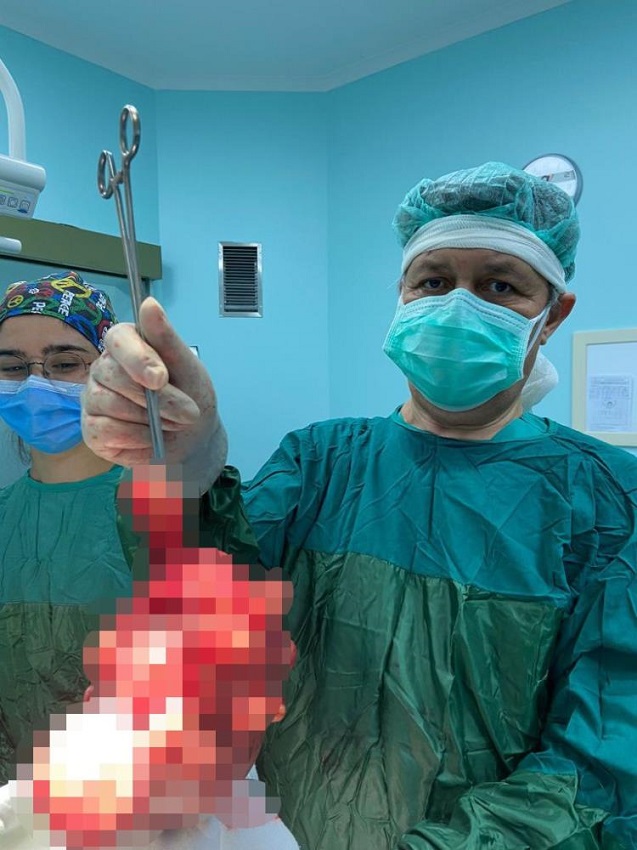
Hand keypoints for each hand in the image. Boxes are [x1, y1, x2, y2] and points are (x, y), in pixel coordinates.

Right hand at [82, 298, 226, 491]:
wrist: (193, 438)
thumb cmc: (190, 396)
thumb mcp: (188, 368)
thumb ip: (167, 339)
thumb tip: (149, 304)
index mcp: (127, 344)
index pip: (118, 339)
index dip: (138, 359)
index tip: (161, 379)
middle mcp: (103, 368)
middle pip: (114, 376)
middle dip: (157, 400)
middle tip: (187, 413)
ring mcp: (93, 399)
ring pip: (110, 405)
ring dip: (149, 421)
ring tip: (171, 424)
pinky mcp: (92, 429)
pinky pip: (105, 431)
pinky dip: (136, 438)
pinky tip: (151, 438)